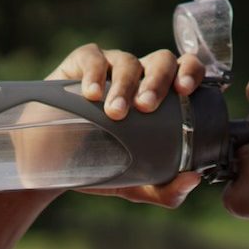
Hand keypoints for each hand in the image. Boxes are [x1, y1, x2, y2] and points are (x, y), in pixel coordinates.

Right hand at [42, 43, 205, 206]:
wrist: (56, 164)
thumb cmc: (105, 166)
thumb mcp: (138, 184)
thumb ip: (167, 190)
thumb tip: (193, 179)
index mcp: (164, 96)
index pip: (187, 70)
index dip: (192, 71)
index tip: (185, 90)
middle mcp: (142, 76)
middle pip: (162, 60)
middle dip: (158, 81)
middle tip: (146, 107)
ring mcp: (112, 67)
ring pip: (128, 62)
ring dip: (125, 86)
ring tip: (115, 112)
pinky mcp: (81, 64)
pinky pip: (93, 58)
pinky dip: (95, 74)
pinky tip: (92, 94)